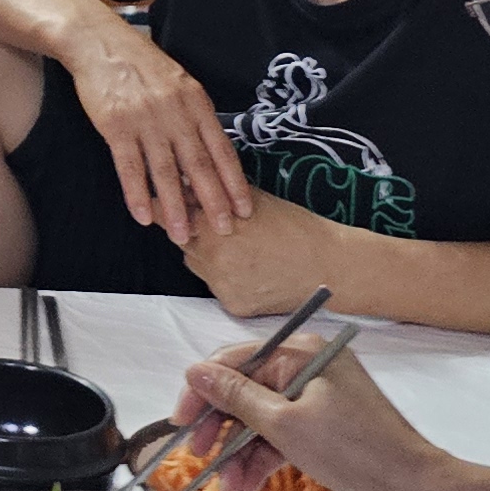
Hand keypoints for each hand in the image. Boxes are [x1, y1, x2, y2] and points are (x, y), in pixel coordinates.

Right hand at [60, 22, 252, 243]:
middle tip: (223, 231)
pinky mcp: (115, 125)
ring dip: (175, 207)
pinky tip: (143, 216)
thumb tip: (206, 159)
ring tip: (182, 235)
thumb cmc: (142, 65)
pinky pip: (128, 166)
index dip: (234, 182)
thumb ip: (194, 116)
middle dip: (212, 201)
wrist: (100, 42)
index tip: (244, 209)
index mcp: (196, 102)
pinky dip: (136, 193)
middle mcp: (175, 113)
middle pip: (198, 165)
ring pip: (164, 171)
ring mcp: (145, 120)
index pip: (221, 149)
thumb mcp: (179, 83)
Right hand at [171, 337, 438, 490]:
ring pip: (261, 416)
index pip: (235, 360)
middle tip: (200, 458)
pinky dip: (263, 456)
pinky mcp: (325, 424)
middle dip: (222, 428)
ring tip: (227, 486)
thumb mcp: (284, 424)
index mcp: (301, 351)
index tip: (181, 423)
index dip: (203, 391)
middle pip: (246, 389)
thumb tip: (194, 371)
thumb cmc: (353, 450)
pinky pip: (282, 433)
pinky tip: (246, 484)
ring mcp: (318, 396)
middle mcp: (308, 365)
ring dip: (240, 451)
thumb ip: (235, 396)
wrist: (412, 489)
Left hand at [176, 191, 352, 317]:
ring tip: (243, 251)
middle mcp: (211, 257)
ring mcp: (221, 284)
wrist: (329, 264)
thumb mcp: (251, 200)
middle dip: (193, 233)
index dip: (162, 209)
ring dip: (208, 257)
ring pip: (197, 267)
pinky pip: (217, 288)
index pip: (165, 216)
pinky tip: (252, 271)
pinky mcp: (233, 305)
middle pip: (182, 242)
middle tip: (219, 229)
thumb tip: (185, 185)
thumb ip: (214, 195)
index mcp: (212, 225)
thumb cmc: (295, 226)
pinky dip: (227, 279)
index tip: (160, 204)